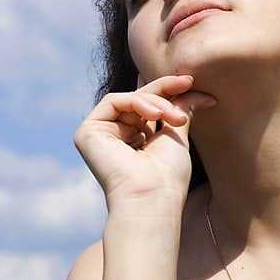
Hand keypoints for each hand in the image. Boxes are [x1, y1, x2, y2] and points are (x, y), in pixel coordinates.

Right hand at [73, 74, 216, 216]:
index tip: (191, 82)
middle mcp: (115, 137)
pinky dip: (138, 102)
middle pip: (139, 99)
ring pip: (129, 99)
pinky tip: (157, 114)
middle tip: (188, 82)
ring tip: (175, 117)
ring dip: (157, 101)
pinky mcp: (87, 132)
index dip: (167, 90)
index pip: (148, 106)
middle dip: (165, 89)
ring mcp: (100, 134)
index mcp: (135, 140)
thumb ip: (179, 108)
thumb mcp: (177, 134)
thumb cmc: (167, 176)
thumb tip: (192, 88)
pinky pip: (114, 101)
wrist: (152, 198)